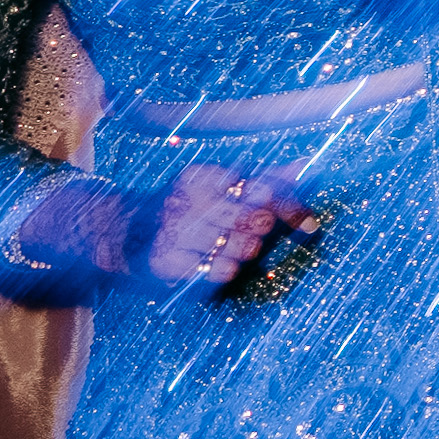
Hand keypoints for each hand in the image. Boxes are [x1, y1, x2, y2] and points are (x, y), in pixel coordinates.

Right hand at [140, 162, 310, 289]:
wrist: (128, 232)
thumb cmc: (191, 206)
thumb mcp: (223, 185)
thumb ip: (267, 178)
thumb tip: (307, 165)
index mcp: (205, 176)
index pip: (264, 188)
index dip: (291, 208)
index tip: (310, 225)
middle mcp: (189, 200)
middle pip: (257, 220)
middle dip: (262, 230)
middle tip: (251, 231)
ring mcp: (176, 232)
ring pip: (244, 248)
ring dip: (245, 251)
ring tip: (227, 246)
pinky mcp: (169, 262)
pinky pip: (222, 272)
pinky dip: (227, 270)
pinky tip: (212, 261)